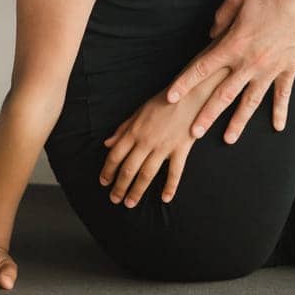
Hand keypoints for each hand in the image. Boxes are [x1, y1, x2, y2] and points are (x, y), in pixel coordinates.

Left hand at [99, 88, 207, 206]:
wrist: (190, 91)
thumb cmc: (165, 99)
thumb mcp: (139, 111)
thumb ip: (123, 128)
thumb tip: (107, 143)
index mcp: (134, 131)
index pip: (115, 156)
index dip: (107, 171)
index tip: (104, 182)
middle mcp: (146, 141)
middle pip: (128, 169)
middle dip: (119, 187)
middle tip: (115, 199)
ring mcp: (164, 146)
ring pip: (147, 174)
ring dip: (137, 190)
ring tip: (130, 203)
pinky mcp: (181, 148)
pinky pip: (175, 171)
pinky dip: (170, 186)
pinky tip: (165, 198)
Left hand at [169, 0, 294, 142]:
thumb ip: (222, 16)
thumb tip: (212, 34)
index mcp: (233, 44)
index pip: (202, 67)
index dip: (184, 83)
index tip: (171, 97)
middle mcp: (249, 62)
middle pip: (222, 94)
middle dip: (206, 115)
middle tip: (193, 132)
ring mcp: (271, 68)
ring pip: (250, 101)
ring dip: (238, 121)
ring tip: (228, 139)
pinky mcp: (290, 67)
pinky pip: (283, 93)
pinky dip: (280, 111)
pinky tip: (278, 127)